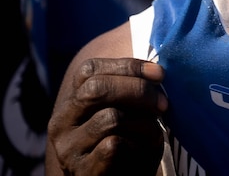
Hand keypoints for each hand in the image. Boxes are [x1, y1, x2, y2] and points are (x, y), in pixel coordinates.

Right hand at [47, 58, 167, 175]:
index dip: (127, 66)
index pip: (89, 70)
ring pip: (110, 117)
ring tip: (154, 131)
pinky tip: (141, 150)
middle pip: (96, 89)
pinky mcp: (82, 170)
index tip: (159, 73)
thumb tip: (156, 71)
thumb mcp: (128, 111)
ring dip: (143, 122)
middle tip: (163, 102)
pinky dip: (137, 144)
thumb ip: (130, 90)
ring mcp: (69, 148)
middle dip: (138, 90)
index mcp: (72, 101)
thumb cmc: (130, 142)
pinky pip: (113, 145)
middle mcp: (62, 122)